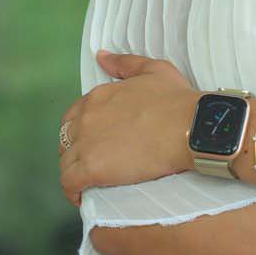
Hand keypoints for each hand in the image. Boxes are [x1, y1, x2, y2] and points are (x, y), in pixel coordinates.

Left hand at [58, 51, 198, 208]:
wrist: (190, 127)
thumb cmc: (178, 100)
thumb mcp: (153, 70)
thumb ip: (124, 63)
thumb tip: (101, 56)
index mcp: (98, 96)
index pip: (75, 117)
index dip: (83, 132)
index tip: (96, 144)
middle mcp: (86, 117)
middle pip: (66, 140)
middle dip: (76, 153)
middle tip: (94, 166)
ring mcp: (86, 143)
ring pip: (66, 163)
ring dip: (74, 174)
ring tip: (90, 185)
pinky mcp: (91, 168)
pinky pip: (69, 183)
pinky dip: (72, 192)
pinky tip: (83, 198)